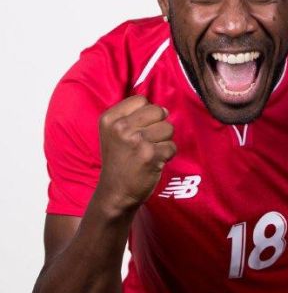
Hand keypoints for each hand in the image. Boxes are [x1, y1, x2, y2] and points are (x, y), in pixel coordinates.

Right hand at [96, 95, 175, 213]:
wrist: (115, 192)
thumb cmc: (119, 159)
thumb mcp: (114, 132)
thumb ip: (134, 116)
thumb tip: (165, 109)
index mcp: (110, 119)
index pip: (142, 100)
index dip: (147, 113)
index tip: (140, 128)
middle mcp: (121, 127)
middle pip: (158, 111)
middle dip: (159, 125)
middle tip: (148, 141)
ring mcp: (136, 141)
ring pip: (168, 128)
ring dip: (164, 141)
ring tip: (151, 151)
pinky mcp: (151, 155)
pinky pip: (172, 146)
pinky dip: (167, 155)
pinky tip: (155, 162)